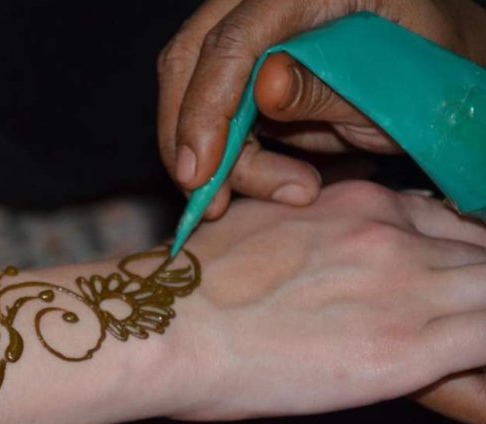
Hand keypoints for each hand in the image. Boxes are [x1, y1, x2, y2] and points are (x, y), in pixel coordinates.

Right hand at [150, 181, 485, 419]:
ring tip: (464, 338)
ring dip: (482, 312)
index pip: (447, 218)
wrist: (163, 325)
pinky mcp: (407, 351)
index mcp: (358, 203)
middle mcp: (392, 235)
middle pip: (483, 251)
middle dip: (479, 281)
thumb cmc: (189, 286)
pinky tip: (468, 367)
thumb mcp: (260, 227)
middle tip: (461, 313)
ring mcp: (406, 289)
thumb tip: (321, 255)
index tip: (448, 280)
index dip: (458, 251)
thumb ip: (314, 230)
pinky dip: (485, 350)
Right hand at [157, 0, 485, 218]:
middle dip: (187, 135)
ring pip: (190, 87)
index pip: (233, 41)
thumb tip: (263, 89)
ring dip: (214, 154)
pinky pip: (209, 106)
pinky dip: (223, 152)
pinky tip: (262, 179)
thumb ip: (327, 87)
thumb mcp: (390, 89)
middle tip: (204, 199)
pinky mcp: (241, 61)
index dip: (207, 108)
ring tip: (287, 190)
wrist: (435, 73)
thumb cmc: (426, 75)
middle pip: (191, 58)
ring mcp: (249, 26)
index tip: (201, 172)